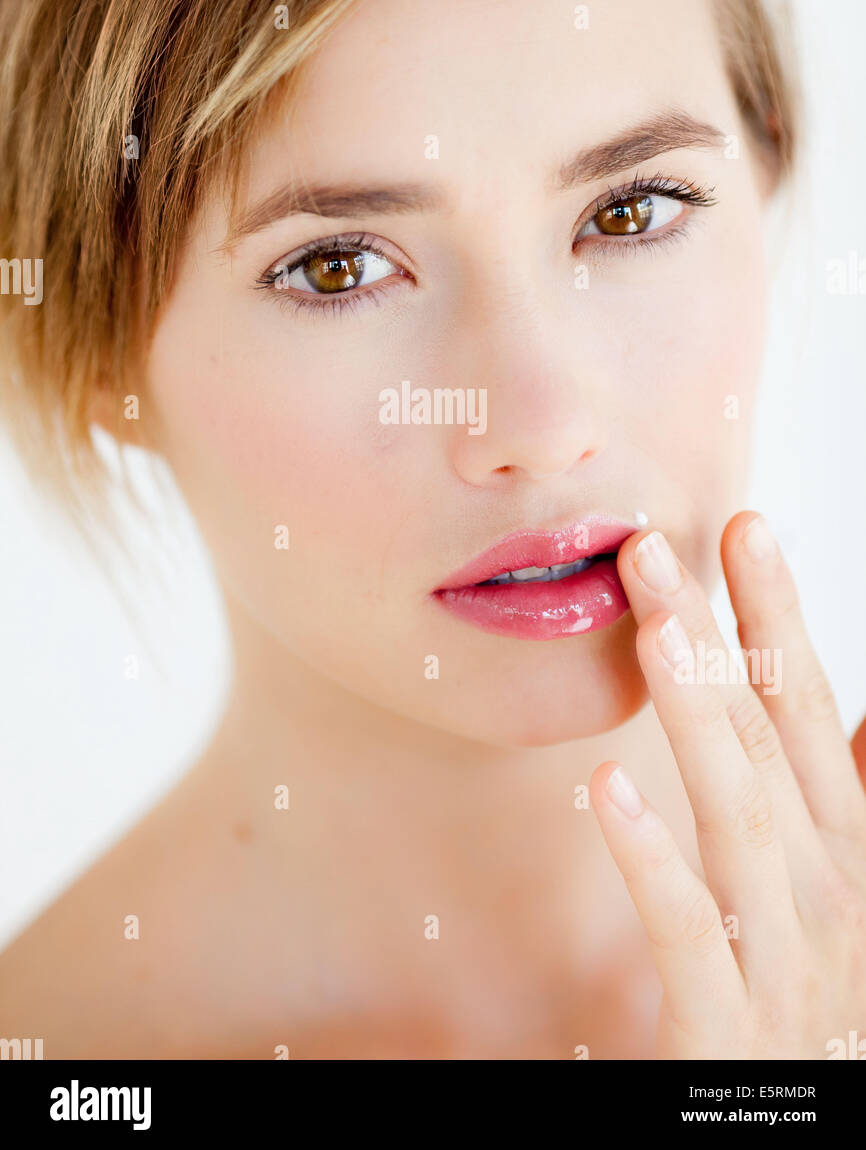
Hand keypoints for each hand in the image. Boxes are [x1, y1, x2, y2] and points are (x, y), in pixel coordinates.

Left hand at [590, 510, 865, 1059]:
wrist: (809, 1131)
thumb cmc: (816, 995)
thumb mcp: (844, 883)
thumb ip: (851, 792)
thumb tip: (862, 714)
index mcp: (848, 843)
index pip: (809, 706)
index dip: (779, 614)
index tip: (743, 527)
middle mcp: (828, 886)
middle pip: (768, 739)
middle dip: (717, 634)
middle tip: (652, 547)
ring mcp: (783, 954)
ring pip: (738, 814)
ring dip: (694, 714)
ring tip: (649, 629)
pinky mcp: (728, 1025)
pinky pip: (687, 933)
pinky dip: (654, 860)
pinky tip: (608, 789)